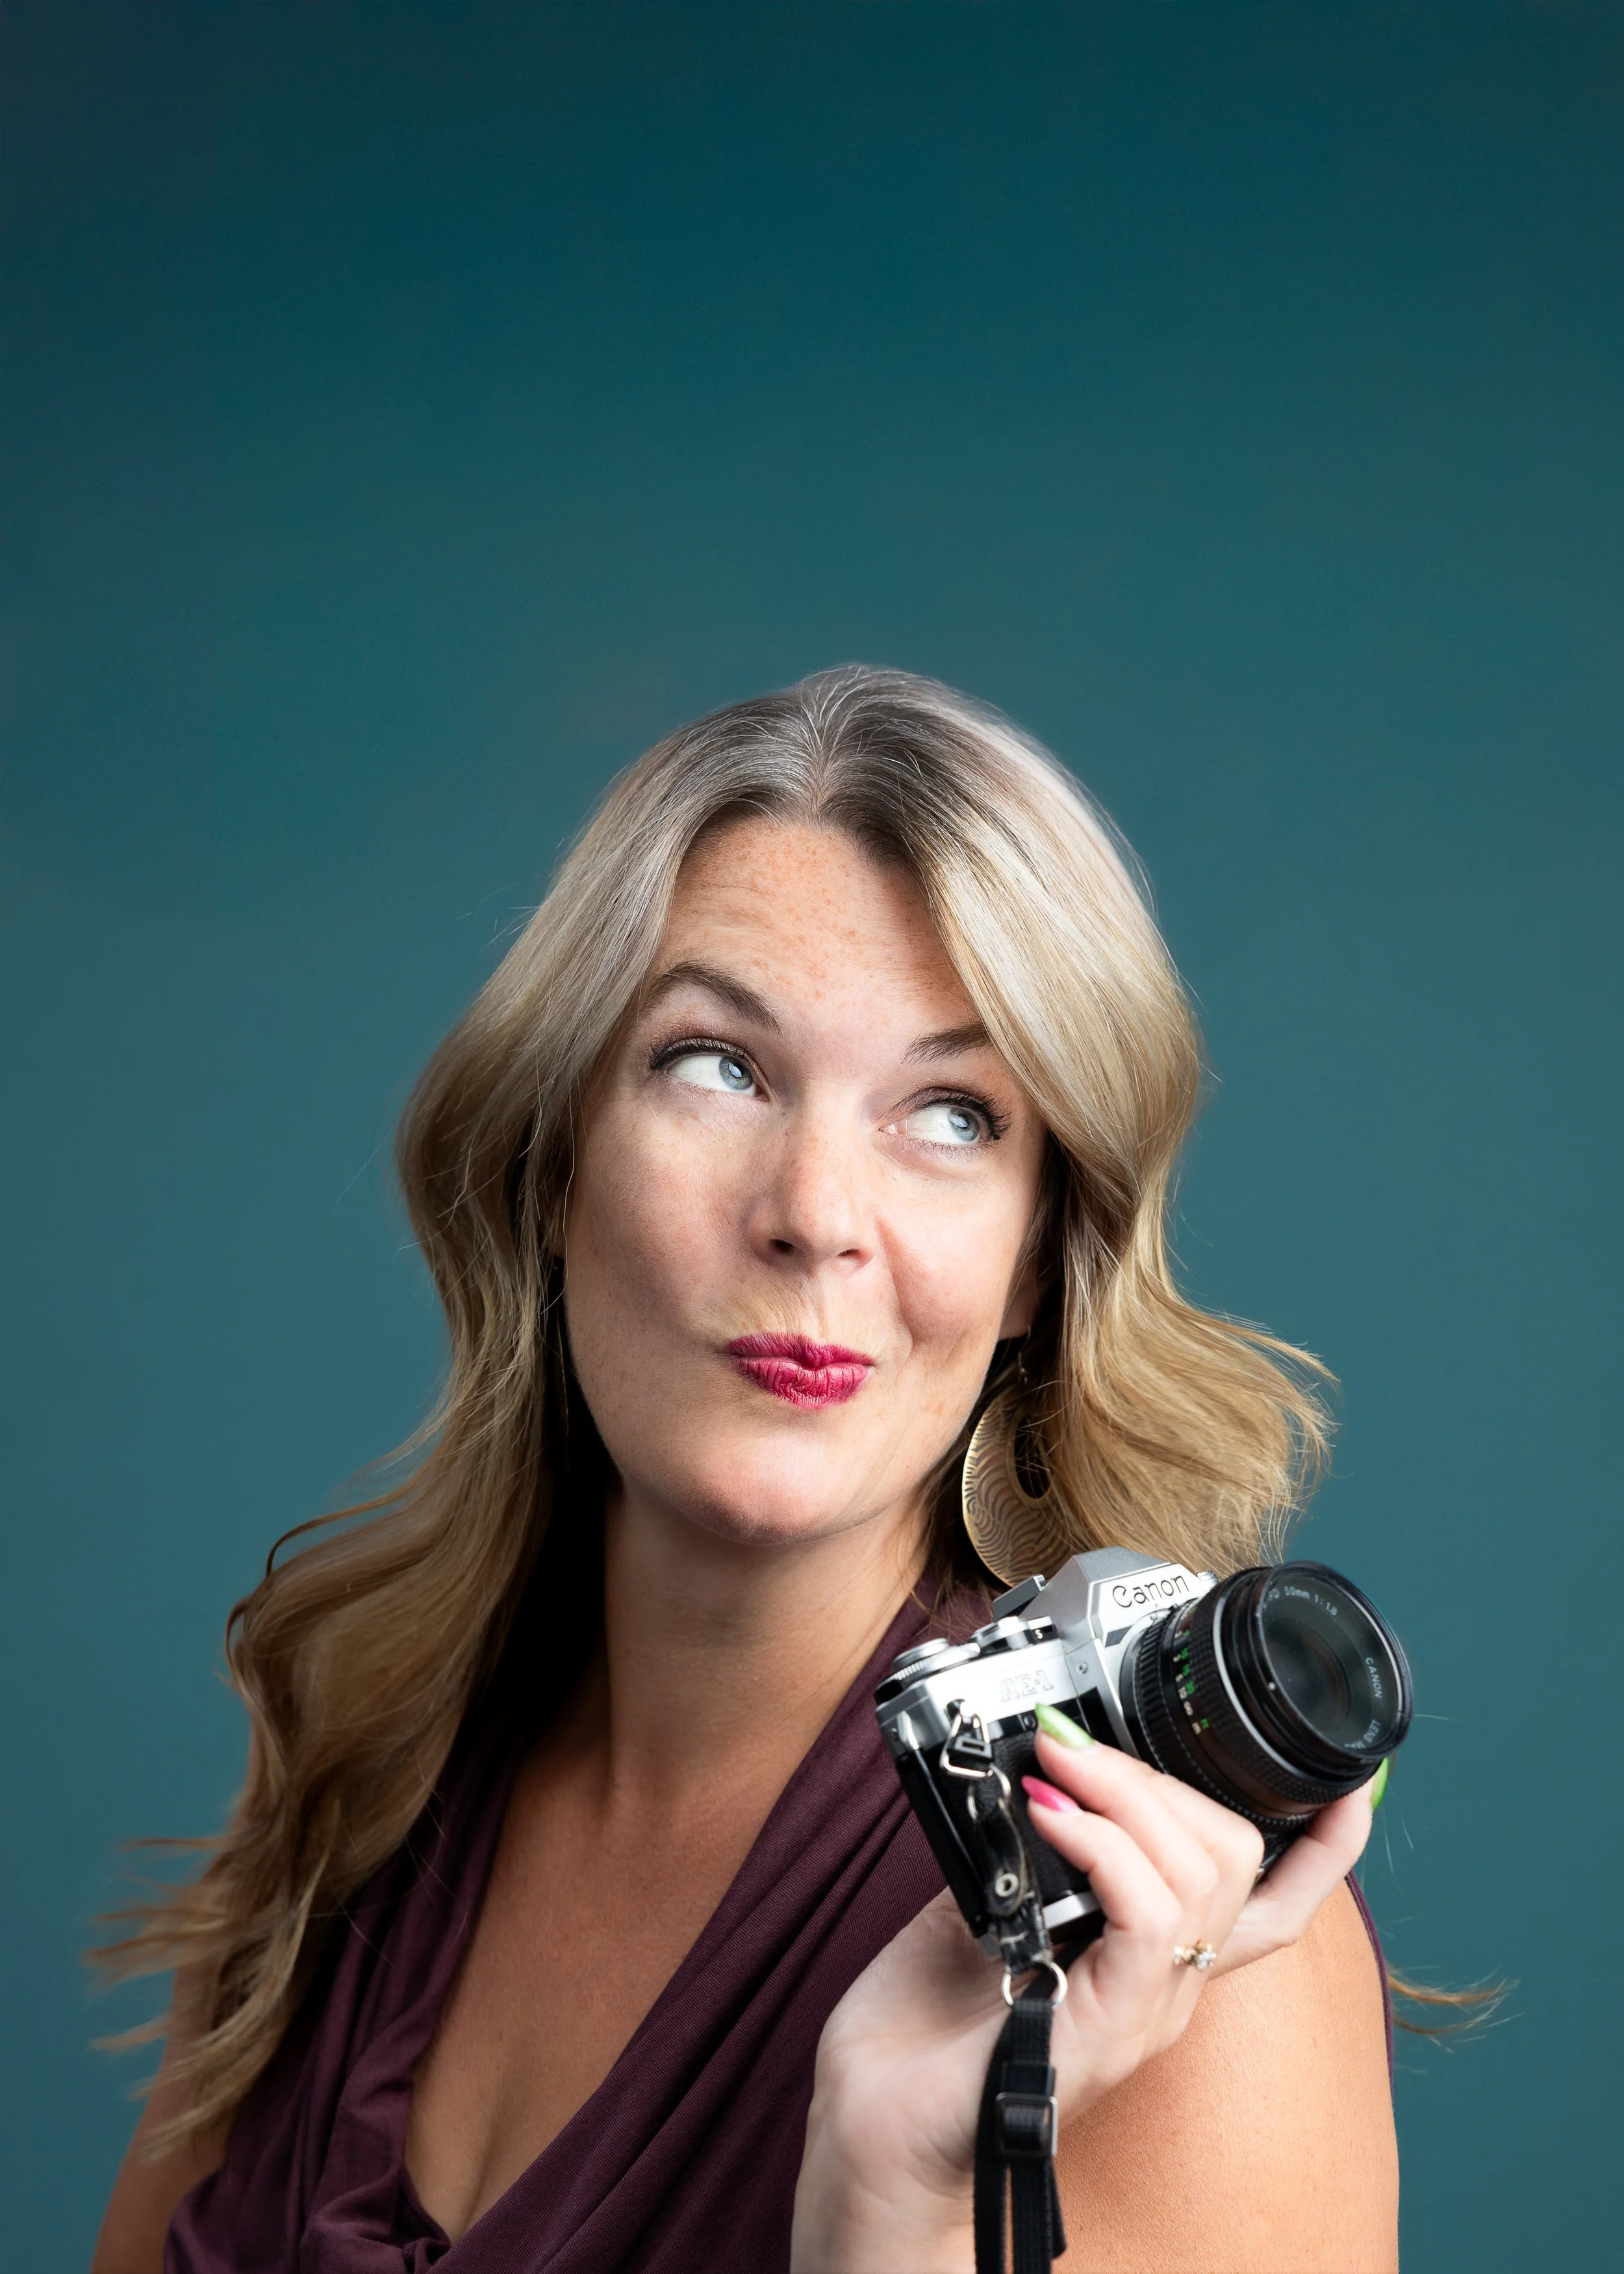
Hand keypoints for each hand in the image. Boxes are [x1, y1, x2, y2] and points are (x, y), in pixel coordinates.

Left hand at [790, 1732, 1375, 2272]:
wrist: (873, 2130)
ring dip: (1128, 1793)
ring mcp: (1143, 2010)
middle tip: (1077, 1742)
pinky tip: (1050, 1816)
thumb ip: (1029, 1845)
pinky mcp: (1106, 2028)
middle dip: (1168, 1774)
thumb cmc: (922, 2030)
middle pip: (1238, 1857)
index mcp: (1150, 1956)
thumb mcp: (986, 1905)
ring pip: (1202, 1873)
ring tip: (1059, 1765)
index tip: (1343, 1780)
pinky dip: (1103, 1845)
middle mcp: (1166, 1987)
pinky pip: (1147, 1916)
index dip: (1325, 1843)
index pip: (1274, 1900)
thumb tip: (1042, 1765)